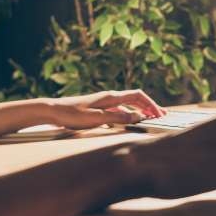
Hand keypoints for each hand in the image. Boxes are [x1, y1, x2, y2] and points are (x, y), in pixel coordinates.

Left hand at [46, 89, 166, 129]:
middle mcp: (109, 97)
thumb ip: (117, 117)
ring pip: (128, 103)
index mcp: (111, 97)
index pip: (137, 96)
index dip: (151, 104)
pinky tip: (130, 120)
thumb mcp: (96, 118)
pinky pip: (120, 109)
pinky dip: (130, 113)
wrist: (53, 110)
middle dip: (150, 106)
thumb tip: (138, 115)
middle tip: (162, 115)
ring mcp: (104, 102)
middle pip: (135, 98)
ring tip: (150, 117)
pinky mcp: (99, 108)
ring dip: (141, 109)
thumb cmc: (72, 114)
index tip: (160, 113)